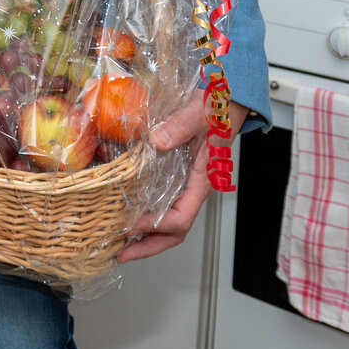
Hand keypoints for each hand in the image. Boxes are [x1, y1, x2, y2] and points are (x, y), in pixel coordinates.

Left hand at [118, 89, 249, 261]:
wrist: (228, 94)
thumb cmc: (219, 105)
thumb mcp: (200, 112)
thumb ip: (180, 125)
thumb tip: (158, 142)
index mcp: (203, 178)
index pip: (182, 217)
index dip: (156, 227)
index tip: (131, 228)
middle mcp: (196, 186)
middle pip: (176, 230)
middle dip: (149, 246)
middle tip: (121, 254)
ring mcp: (188, 182)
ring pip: (171, 220)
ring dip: (147, 235)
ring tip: (120, 243)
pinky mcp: (180, 174)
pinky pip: (165, 202)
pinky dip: (148, 215)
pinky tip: (129, 215)